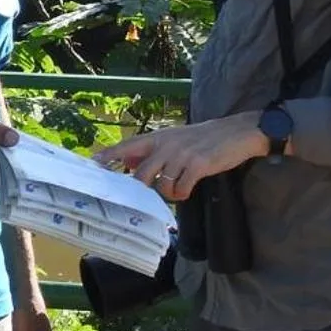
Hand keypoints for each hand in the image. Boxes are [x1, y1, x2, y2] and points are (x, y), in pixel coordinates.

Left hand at [95, 113, 268, 201]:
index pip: (128, 146)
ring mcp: (182, 154)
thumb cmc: (203, 139)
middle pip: (141, 174)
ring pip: (161, 184)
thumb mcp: (175, 139)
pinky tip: (188, 190)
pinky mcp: (198, 164)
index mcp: (159, 137)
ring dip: (167, 193)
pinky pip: (180, 188)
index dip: (111, 156)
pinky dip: (182, 194)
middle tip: (149, 197)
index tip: (94, 164)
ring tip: (177, 190)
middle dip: (143, 190)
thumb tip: (127, 162)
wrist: (236, 132)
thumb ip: (152, 151)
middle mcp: (167, 145)